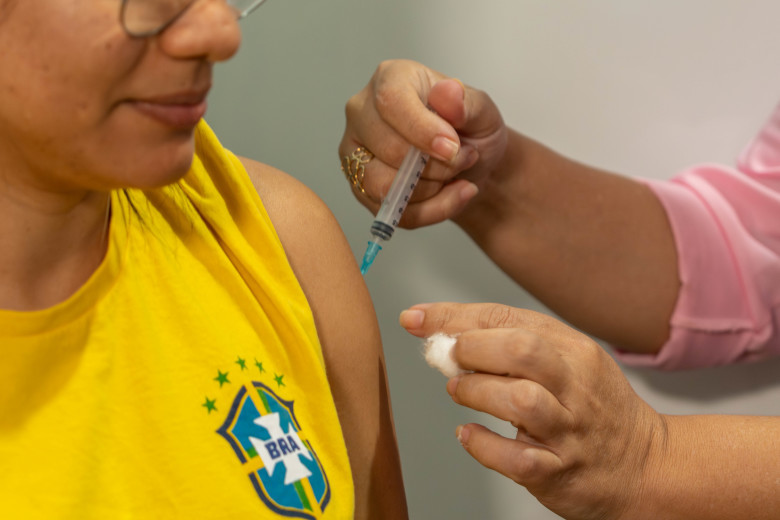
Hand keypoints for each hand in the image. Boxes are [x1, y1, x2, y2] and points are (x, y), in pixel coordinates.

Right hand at [339, 59, 507, 227]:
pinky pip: (390, 210)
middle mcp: (363, 112)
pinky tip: (448, 195)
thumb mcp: (482, 112)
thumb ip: (467, 103)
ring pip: (382, 185)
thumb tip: (447, 93)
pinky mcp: (360, 185)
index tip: (452, 148)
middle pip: (387, 148)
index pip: (391, 101)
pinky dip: (428, 210)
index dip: (422, 130)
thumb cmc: (470, 129)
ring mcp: (354, 150)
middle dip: (435, 166)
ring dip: (429, 190)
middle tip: (463, 158)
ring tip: (454, 175)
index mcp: (391, 78)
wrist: (469, 163)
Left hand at [400, 302, 665, 519]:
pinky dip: (484, 445)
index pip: (508, 319)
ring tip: (460, 392)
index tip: (416, 318)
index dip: (455, 316)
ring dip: (476, 392)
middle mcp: (575, 385)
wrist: (644, 467)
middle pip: (520, 350)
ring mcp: (570, 430)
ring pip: (520, 400)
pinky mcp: (561, 472)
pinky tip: (469, 434)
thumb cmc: (592, 408)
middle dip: (472, 348)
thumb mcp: (565, 362)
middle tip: (448, 358)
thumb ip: (511, 346)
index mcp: (573, 350)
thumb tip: (445, 334)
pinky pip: (518, 459)